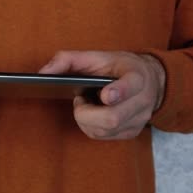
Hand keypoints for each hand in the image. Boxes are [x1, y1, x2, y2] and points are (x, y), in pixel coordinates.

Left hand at [39, 51, 165, 139]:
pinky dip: (91, 126)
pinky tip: (92, 113)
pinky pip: (104, 137)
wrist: (150, 80)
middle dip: (86, 112)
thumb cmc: (117, 67)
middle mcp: (142, 100)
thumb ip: (68, 59)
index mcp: (137, 76)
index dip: (119, 92)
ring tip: (87, 103)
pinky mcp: (132, 132)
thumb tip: (42, 72)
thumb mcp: (96, 55)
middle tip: (81, 99)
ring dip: (86, 120)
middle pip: (112, 118)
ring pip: (105, 131)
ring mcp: (139, 119)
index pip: (132, 85)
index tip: (105, 95)